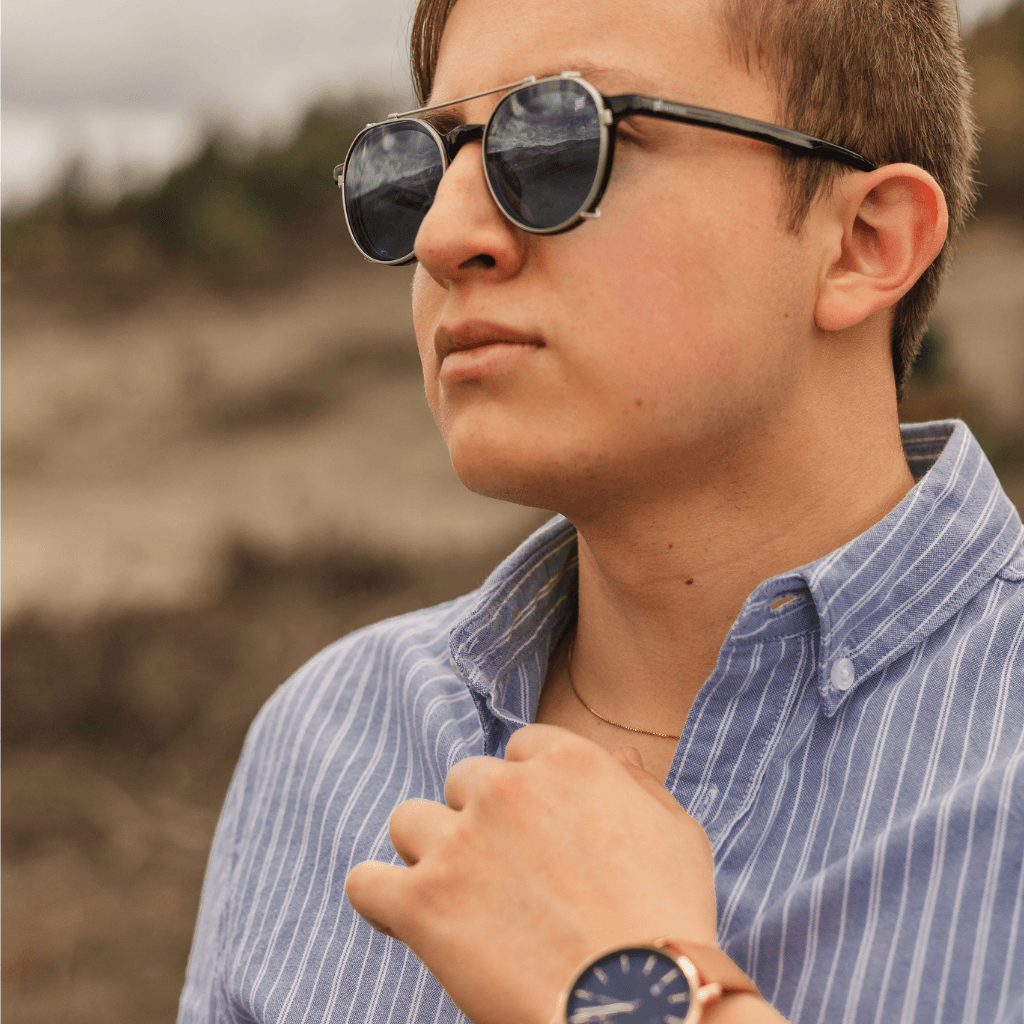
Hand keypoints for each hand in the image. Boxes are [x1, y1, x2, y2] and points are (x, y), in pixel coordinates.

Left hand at [345, 724, 719, 1023]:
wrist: (642, 1003)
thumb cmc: (670, 921)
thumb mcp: (678, 835)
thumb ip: (642, 787)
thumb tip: (622, 759)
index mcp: (567, 761)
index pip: (521, 750)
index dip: (527, 792)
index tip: (535, 833)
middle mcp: (506, 788)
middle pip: (463, 782)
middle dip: (479, 821)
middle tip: (504, 877)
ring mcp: (458, 842)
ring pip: (409, 822)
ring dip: (428, 852)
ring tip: (456, 899)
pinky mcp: (421, 902)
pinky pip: (365, 881)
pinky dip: (379, 899)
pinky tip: (403, 919)